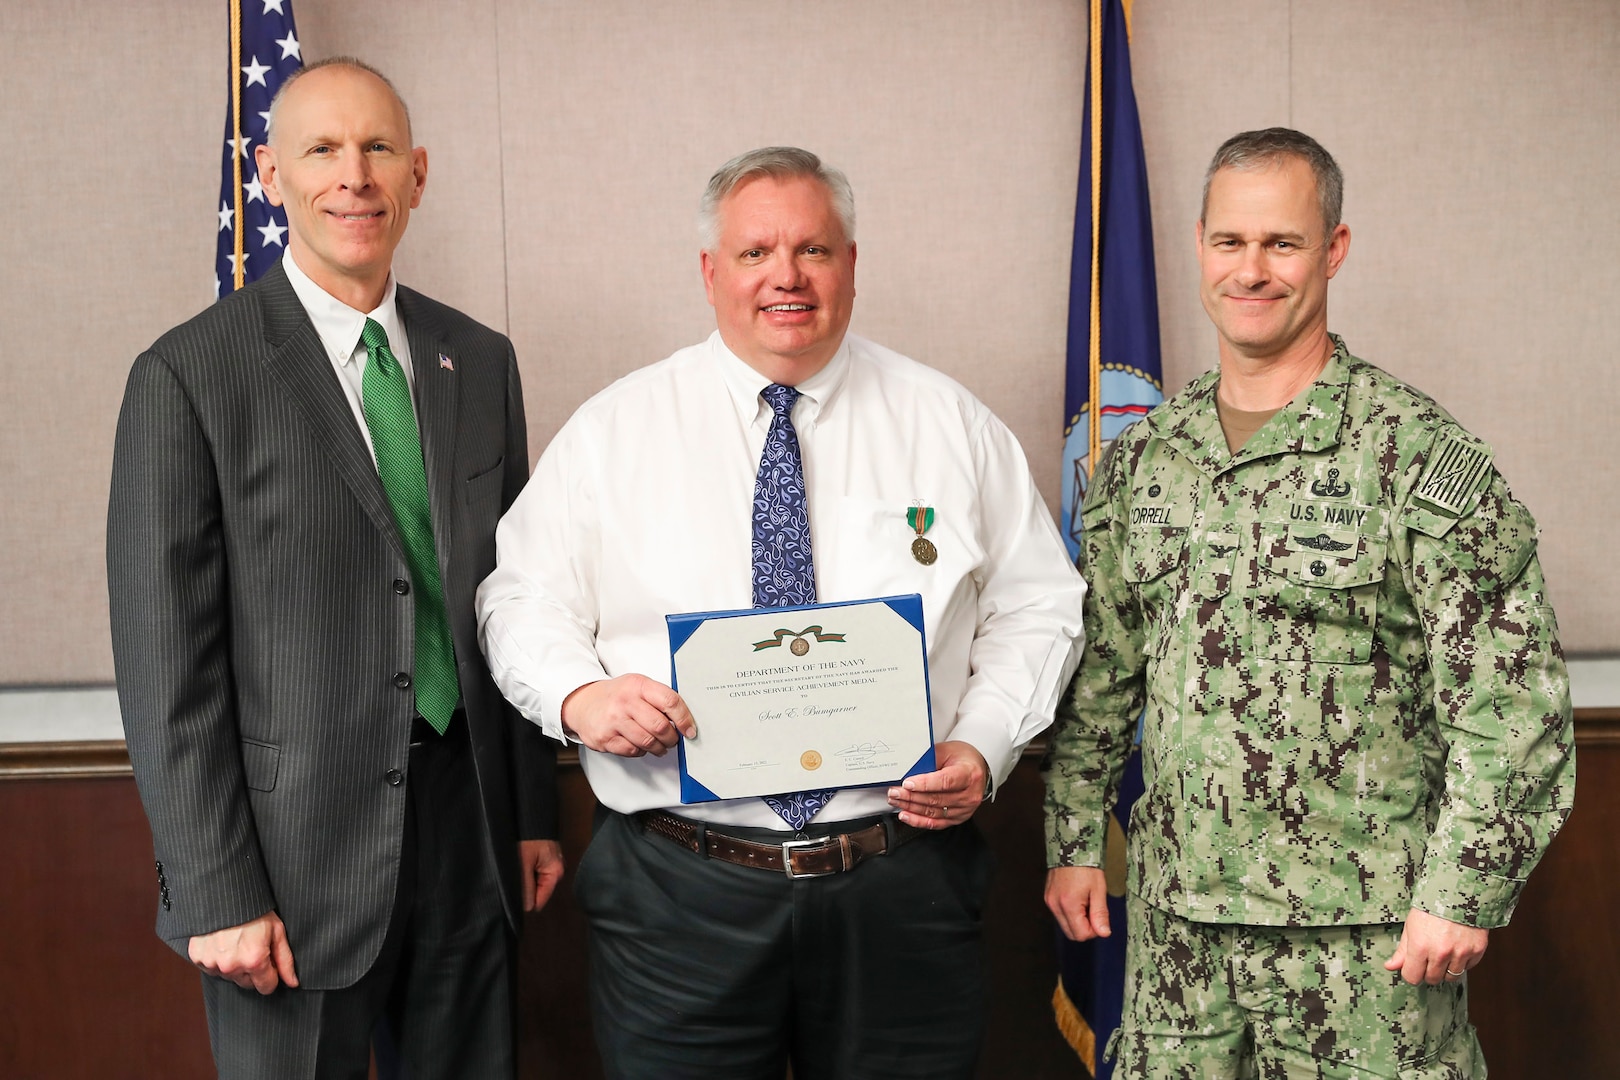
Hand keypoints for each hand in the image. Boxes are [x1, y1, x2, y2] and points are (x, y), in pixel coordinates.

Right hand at [188, 911, 297, 994]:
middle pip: (247, 984)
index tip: (270, 964)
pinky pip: (211, 969)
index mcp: (254, 961)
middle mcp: (231, 966)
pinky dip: (217, 960)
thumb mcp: (277, 931)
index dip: (271, 976)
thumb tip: (292, 982)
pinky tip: (223, 943)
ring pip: (229, 977)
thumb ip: (285, 960)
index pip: (266, 987)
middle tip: (253, 948)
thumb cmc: (254, 910)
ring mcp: (212, 963)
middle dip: (253, 971)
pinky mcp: (198, 958)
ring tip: (237, 943)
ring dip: (234, 966)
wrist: (224, 894)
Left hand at [519, 839, 564, 912]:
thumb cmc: (528, 838)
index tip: (512, 894)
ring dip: (525, 879)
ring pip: (534, 882)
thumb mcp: (523, 865)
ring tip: (515, 869)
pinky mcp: (545, 858)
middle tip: (513, 877)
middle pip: (537, 892)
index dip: (525, 900)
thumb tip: (525, 908)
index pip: (539, 901)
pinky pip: (534, 872)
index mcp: (555, 874)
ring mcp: (551, 864)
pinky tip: (519, 863)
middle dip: (525, 888)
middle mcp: (556, 871)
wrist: (531, 816)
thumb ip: (525, 887)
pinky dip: (525, 871)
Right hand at [560, 675, 695, 757]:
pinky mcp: (605, 738)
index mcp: (638, 685)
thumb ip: (658, 698)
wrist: (582, 703)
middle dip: (672, 738)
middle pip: (660, 726)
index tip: (689, 730)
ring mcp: (614, 721)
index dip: (684, 719)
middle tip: (673, 740)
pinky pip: (633, 751)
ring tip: (660, 745)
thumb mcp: (637, 686)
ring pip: (648, 742)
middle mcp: (625, 702)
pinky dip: (641, 751)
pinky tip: (640, 745)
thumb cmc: (615, 696)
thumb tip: (683, 719)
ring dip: (659, 748)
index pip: (670, 701)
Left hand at [887, 741, 988, 828]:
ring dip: (911, 808)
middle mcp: (970, 794)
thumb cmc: (962, 758)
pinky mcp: (958, 818)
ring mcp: (965, 809)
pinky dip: (919, 821)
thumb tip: (908, 770)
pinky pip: (936, 823)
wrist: (977, 768)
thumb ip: (928, 760)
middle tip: (894, 792)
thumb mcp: (946, 751)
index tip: (907, 783)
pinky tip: (906, 815)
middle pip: (936, 799)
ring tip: (896, 801)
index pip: (945, 781)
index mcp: (969, 774)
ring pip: (933, 812)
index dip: (925, 784)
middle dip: (911, 796)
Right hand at [1045, 866, 1111, 940]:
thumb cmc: (1086, 865)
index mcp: (1068, 905)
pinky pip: (1059, 914)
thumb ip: (1100, 914)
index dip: (1093, 930)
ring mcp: (1049, 901)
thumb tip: (1104, 932)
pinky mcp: (1048, 897)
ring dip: (1077, 920)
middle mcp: (1055, 905)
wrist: (1071, 846)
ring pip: (1065, 924)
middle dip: (1084, 927)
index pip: (1080, 935)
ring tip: (1085, 901)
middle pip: (1071, 933)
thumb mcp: (1099, 889)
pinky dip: (1070, 912)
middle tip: (1093, 910)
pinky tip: (1077, 898)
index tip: (1099, 917)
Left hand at [1383, 908, 1488, 985]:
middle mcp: (1441, 952)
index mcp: (1420, 946)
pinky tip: (1457, 947)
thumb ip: (1402, 950)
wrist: (1458, 891)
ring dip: (1446, 968)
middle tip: (1429, 957)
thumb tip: (1390, 966)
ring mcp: (1460, 953)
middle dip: (1428, 971)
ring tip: (1444, 952)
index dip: (1411, 973)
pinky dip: (1462, 961)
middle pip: (1432, 979)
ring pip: (1451, 977)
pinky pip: (1468, 967)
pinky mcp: (1477, 951)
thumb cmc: (1431, 906)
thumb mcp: (1410, 925)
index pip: (1412, 977)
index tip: (1413, 967)